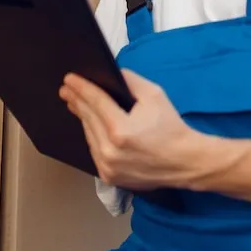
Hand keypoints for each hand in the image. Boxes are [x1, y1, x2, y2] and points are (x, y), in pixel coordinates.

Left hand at [59, 69, 201, 190]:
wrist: (184, 162)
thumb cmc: (171, 127)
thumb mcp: (154, 95)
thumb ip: (130, 81)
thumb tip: (111, 74)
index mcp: (120, 130)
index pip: (95, 102)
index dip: (81, 88)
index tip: (69, 79)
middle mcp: (110, 150)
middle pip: (88, 118)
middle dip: (76, 101)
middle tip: (66, 89)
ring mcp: (108, 167)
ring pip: (89, 135)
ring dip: (82, 118)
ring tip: (75, 104)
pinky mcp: (109, 177)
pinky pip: (94, 150)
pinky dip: (92, 135)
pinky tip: (89, 124)